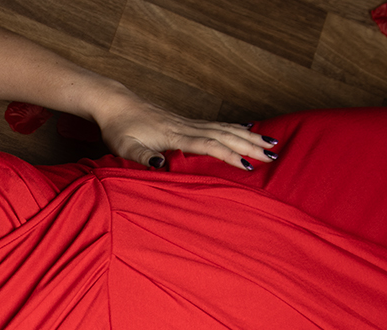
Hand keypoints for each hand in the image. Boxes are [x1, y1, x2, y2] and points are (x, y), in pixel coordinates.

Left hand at [93, 85, 276, 169]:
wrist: (115, 104)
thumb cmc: (118, 129)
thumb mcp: (124, 148)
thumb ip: (142, 158)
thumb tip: (161, 165)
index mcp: (174, 135)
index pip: (208, 145)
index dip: (228, 155)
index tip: (248, 165)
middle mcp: (186, 126)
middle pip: (224, 135)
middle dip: (250, 145)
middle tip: (274, 154)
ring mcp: (187, 122)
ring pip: (224, 128)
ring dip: (249, 135)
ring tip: (271, 143)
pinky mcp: (185, 121)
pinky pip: (216, 125)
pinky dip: (235, 127)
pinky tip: (247, 128)